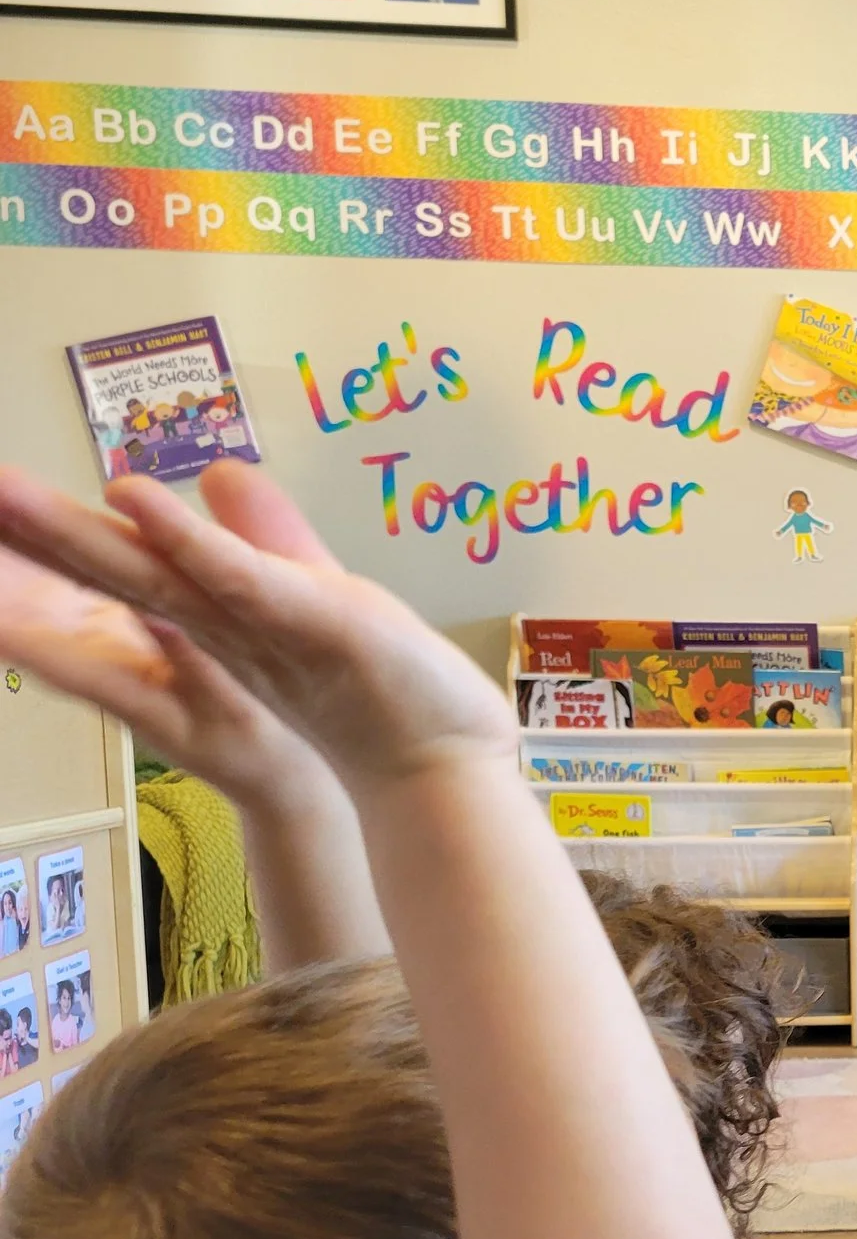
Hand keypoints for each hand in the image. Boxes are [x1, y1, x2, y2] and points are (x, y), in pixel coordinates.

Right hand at [0, 462, 512, 790]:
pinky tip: (131, 501)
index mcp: (211, 615)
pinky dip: (187, 541)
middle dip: (30, 531)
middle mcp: (214, 628)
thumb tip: (218, 476)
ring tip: (0, 499)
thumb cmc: (375, 691)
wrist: (432, 763)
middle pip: (108, 567)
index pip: (114, 560)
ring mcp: (253, 629)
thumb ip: (260, 541)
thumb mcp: (308, 595)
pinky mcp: (308, 622)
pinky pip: (236, 579)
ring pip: (147, 575)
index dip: (46, 531)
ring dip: (72, 536)